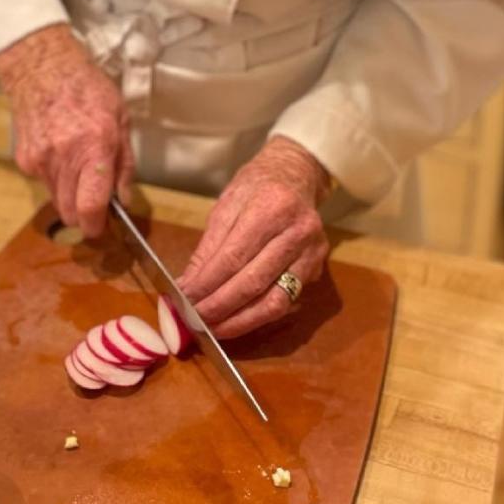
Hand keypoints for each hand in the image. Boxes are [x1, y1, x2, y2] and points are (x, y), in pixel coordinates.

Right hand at [0, 24, 133, 238]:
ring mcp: (40, 160)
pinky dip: (55, 178)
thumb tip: (124, 198)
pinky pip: (43, 183)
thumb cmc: (87, 89)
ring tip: (78, 167)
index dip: (96, 225)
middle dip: (83, 214)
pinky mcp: (25, 160)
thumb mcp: (120, 119)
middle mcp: (64, 157)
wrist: (42, 69)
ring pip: (56, 200)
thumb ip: (124, 164)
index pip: (90, 205)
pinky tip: (60, 152)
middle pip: (69, 212)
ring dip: (69, 195)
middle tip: (94, 200)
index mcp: (94, 146)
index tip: (101, 226)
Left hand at [176, 137, 330, 339]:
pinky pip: (286, 301)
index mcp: (271, 207)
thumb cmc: (257, 186)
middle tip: (195, 321)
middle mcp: (297, 231)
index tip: (185, 300)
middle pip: (254, 282)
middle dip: (220, 308)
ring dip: (241, 321)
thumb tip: (187, 285)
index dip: (207, 284)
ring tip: (215, 329)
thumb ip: (209, 248)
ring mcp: (312, 253)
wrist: (296, 175)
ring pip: (275, 301)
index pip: (233, 256)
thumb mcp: (227, 205)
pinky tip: (237, 320)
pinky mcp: (318, 269)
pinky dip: (258, 315)